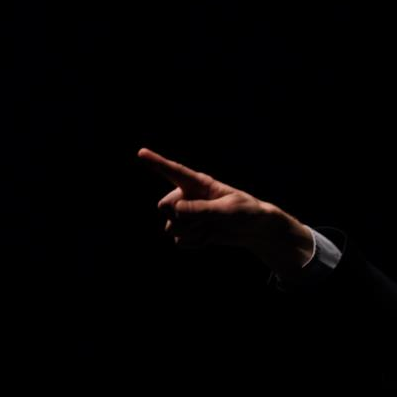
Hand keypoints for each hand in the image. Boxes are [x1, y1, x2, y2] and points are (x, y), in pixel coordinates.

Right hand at [140, 148, 313, 276]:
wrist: (255, 229)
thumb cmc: (245, 212)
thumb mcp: (228, 210)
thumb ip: (203, 209)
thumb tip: (176, 210)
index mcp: (198, 184)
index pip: (174, 172)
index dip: (157, 162)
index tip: (141, 152)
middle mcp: (187, 197)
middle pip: (164, 207)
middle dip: (180, 217)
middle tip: (206, 219)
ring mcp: (186, 215)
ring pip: (171, 228)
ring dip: (192, 233)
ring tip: (212, 228)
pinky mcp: (189, 231)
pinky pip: (180, 242)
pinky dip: (195, 243)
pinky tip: (209, 237)